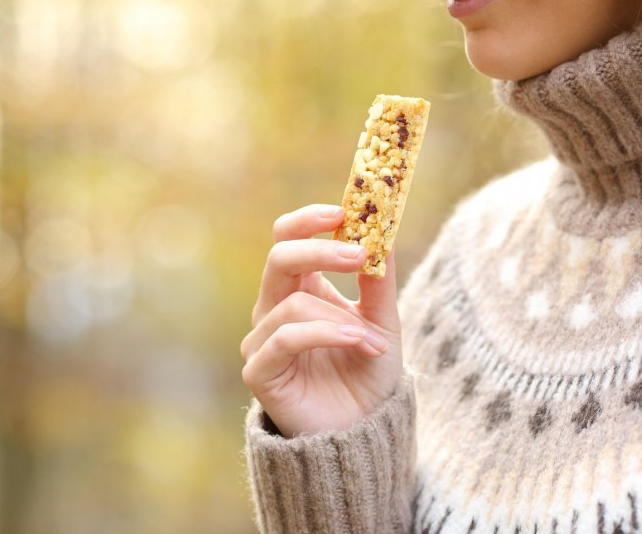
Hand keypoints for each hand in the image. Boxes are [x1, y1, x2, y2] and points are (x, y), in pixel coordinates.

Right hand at [241, 204, 403, 436]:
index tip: (343, 210)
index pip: (287, 238)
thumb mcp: (382, 322)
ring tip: (373, 339)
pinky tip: (357, 342)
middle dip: (320, 251)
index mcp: (299, 288)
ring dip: (341, 317)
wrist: (362, 431)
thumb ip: (378, 282)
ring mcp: (262, 339)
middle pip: (279, 257)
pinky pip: (286, 337)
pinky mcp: (259, 370)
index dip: (309, 220)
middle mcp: (274, 308)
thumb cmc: (367, 373)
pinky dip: (325, 334)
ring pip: (292, 303)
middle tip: (359, 255)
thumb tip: (382, 233)